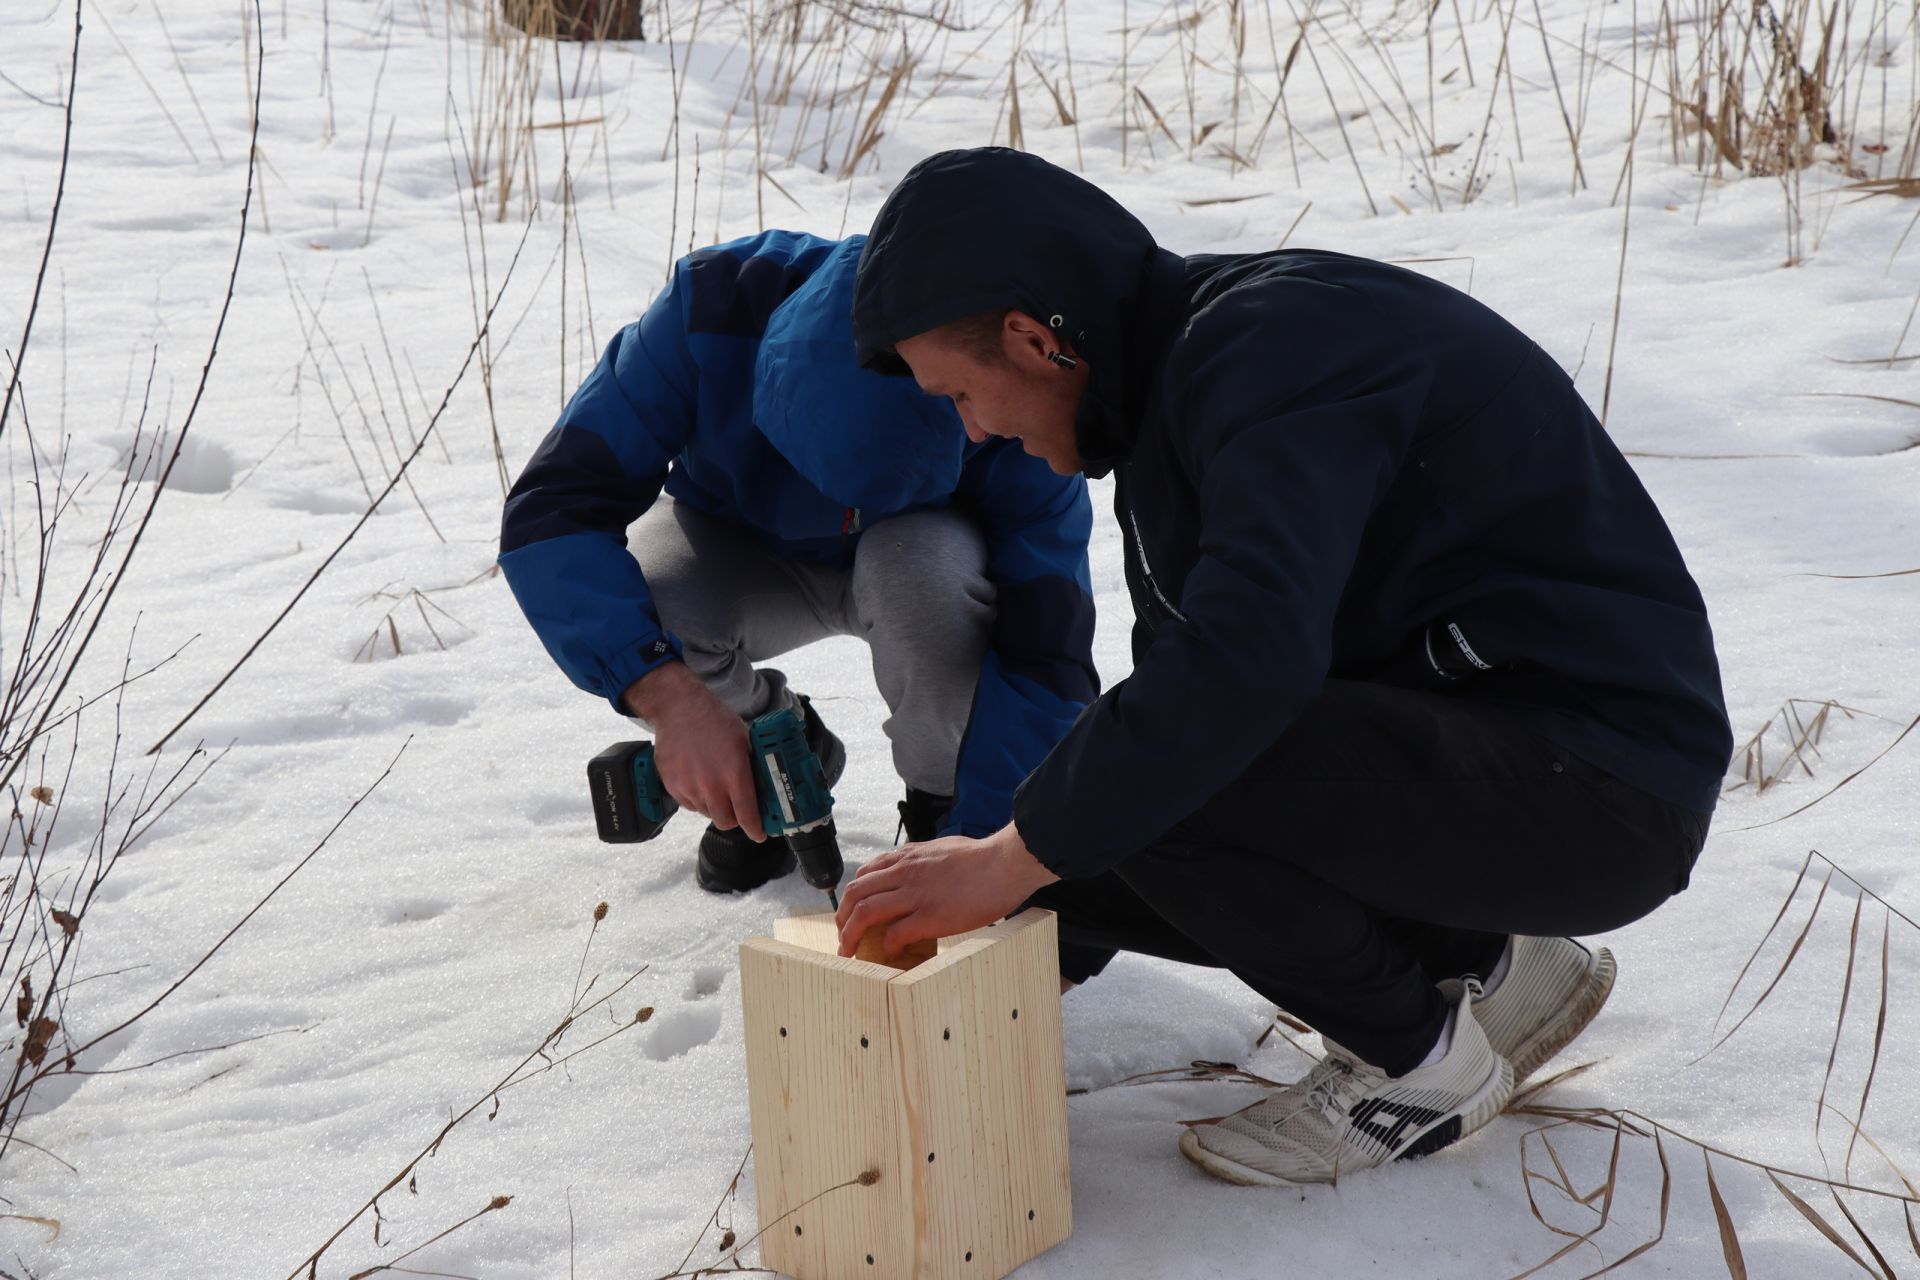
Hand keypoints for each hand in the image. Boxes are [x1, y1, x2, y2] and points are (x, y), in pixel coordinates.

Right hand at [621, 662, 765, 841]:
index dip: (756, 829)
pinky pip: (690, 804)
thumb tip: (767, 788)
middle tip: (737, 808)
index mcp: (734, 773)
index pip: (747, 815)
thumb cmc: (715, 721)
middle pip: (725, 822)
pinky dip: (697, 798)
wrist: (679, 709)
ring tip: (715, 783)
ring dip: (715, 806)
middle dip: (734, 818)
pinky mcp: (673, 786)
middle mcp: (711, 784)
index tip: (759, 834)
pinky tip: (700, 779)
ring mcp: (689, 787)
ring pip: (707, 813)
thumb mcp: (746, 740)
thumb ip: (754, 767)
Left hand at [834, 822, 1058, 957]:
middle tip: (843, 937)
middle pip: (856, 894)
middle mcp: (905, 873)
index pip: (864, 874)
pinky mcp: (930, 916)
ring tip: (850, 952)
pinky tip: (891, 952)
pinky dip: (887, 946)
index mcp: (908, 857)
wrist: (1005, 863)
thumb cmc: (983, 857)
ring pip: (866, 913)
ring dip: (852, 936)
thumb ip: (924, 860)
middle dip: (842, 918)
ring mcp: (916, 894)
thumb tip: (918, 870)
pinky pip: (895, 934)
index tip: (852, 912)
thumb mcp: (942, 849)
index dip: (852, 896)